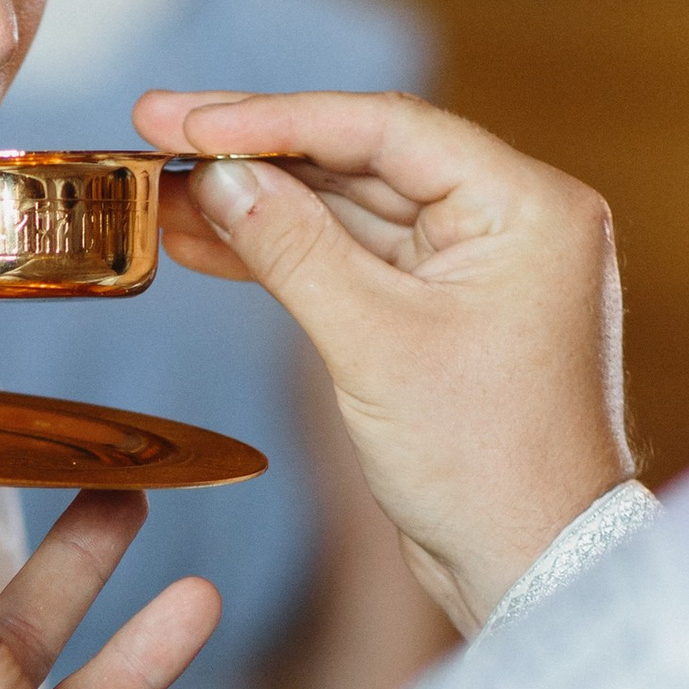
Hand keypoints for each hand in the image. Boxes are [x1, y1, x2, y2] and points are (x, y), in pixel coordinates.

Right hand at [139, 88, 632, 636]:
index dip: (274, 118)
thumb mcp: (374, 345)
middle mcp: (512, 220)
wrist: (532, 570)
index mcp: (527, 206)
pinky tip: (208, 241)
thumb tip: (219, 177)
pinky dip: (287, 254)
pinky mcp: (446, 311)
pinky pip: (357, 261)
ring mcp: (478, 266)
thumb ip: (292, 248)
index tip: (185, 118)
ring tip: (163, 191)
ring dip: (260, 203)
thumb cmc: (486, 466)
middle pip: (363, 159)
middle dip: (257, 154)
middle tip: (155, 130)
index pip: (384, 129)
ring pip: (351, 210)